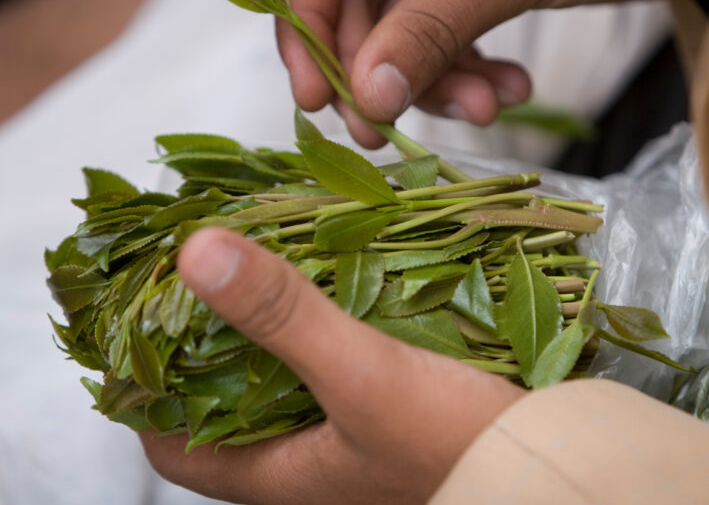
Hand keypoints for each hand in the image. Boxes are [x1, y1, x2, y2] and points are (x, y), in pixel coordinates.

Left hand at [140, 228, 522, 503]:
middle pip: (226, 405)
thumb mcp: (363, 376)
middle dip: (204, 346)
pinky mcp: (390, 415)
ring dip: (268, 331)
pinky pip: (334, 368)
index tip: (134, 331)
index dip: (143, 395)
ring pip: (283, 383)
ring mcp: (351, 439)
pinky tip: (334, 284)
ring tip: (256, 268)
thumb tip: (196, 252)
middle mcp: (310, 462)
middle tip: (193, 282)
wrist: (555, 466)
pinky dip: (322, 327)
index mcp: (283, 474)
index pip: (175, 446)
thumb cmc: (461, 443)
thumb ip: (283, 316)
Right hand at [276, 0, 708, 147]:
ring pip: (403, 29)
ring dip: (435, 81)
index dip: (307, 26)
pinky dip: (468, 71)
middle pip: (356, 4)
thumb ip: (432, 27)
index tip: (320, 94)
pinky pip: (446, 35)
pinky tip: (506, 89)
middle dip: (379, 72)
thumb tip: (367, 93)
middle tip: (385, 132)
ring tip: (483, 108)